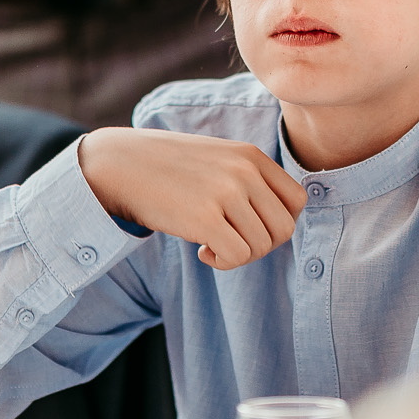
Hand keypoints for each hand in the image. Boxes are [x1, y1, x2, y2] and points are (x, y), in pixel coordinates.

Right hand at [79, 128, 306, 270]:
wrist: (121, 164)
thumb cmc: (170, 169)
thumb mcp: (219, 160)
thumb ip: (251, 181)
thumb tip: (280, 226)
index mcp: (251, 156)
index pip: (297, 201)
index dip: (278, 223)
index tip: (251, 226)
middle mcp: (244, 172)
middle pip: (283, 230)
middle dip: (261, 246)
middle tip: (231, 242)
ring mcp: (226, 193)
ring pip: (261, 247)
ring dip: (238, 256)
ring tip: (211, 244)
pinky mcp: (204, 218)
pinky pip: (237, 257)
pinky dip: (222, 262)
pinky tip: (201, 250)